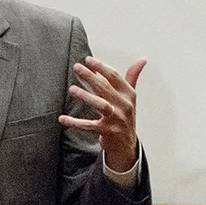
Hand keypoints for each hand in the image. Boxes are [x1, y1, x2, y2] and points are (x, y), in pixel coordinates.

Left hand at [59, 56, 145, 171]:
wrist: (127, 145)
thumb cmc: (125, 116)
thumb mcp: (131, 97)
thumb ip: (133, 77)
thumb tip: (142, 59)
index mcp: (129, 95)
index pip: (115, 77)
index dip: (101, 67)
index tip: (88, 59)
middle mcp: (124, 106)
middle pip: (105, 88)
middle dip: (91, 76)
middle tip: (77, 67)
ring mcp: (116, 119)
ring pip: (100, 105)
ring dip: (86, 96)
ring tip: (72, 89)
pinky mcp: (107, 131)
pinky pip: (89, 125)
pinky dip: (75, 122)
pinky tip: (63, 118)